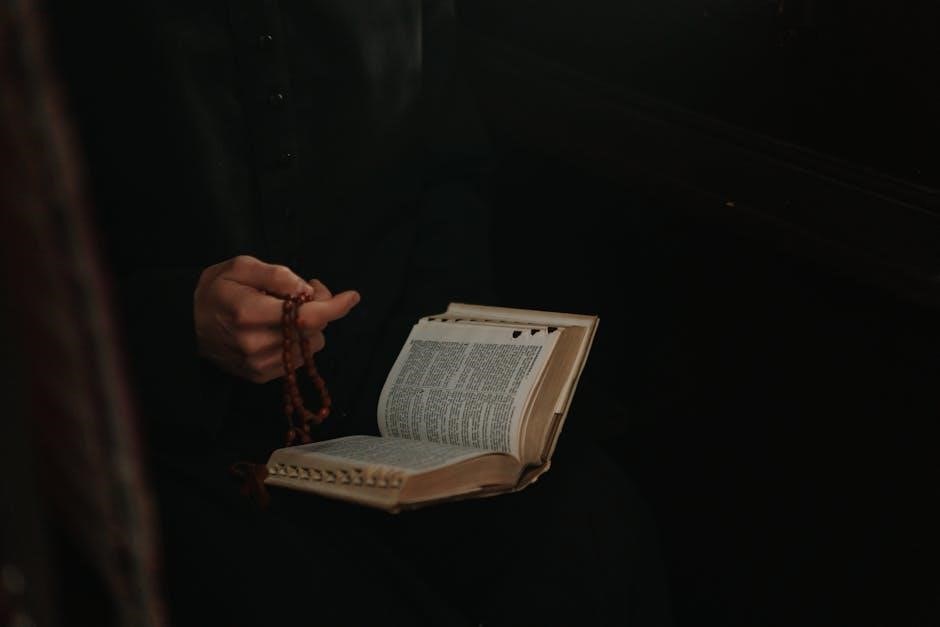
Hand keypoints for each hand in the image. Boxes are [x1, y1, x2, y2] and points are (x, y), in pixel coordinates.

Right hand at [194, 255, 359, 382]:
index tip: (352, 296)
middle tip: (307, 292)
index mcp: (250, 312)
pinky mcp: (258, 375)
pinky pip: (297, 360)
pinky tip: (282, 329)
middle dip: (321, 309)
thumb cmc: (215, 289)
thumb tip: (308, 290)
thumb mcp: (242, 266)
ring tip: (290, 311)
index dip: (334, 306)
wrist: (184, 322)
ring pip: (310, 347)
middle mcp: (255, 343)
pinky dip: (299, 343)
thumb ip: (278, 275)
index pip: (307, 316)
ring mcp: (257, 363)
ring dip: (310, 327)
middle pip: (314, 331)